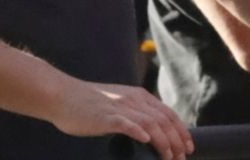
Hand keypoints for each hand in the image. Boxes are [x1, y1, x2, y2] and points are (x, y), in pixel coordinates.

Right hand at [46, 79, 190, 157]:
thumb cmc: (87, 104)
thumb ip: (134, 113)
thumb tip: (151, 133)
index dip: (182, 131)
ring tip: (168, 157)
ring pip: (151, 124)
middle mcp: (132, 99)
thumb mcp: (117, 102)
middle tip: (180, 158)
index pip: (168, 113)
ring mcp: (119, 106)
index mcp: (137, 96)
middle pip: (164, 120)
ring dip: (164, 143)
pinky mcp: (106, 116)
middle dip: (177, 142)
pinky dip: (139, 131)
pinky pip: (127, 123)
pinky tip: (145, 140)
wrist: (61, 95)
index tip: (188, 147)